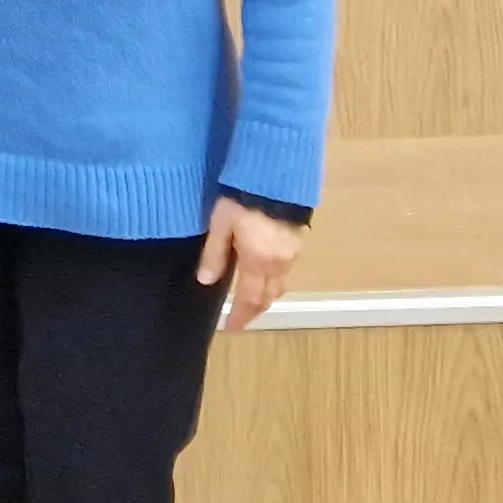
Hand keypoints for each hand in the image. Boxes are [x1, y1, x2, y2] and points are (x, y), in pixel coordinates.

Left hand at [196, 195, 301, 331]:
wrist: (275, 174)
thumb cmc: (242, 198)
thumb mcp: (221, 225)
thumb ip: (214, 254)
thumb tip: (206, 281)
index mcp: (258, 262)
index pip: (249, 299)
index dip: (240, 316)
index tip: (232, 329)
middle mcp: (278, 263)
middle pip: (268, 296)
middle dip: (254, 311)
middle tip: (241, 320)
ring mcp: (291, 253)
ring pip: (280, 286)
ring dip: (266, 298)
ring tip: (252, 304)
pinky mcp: (296, 241)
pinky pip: (285, 272)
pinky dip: (274, 283)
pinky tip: (265, 279)